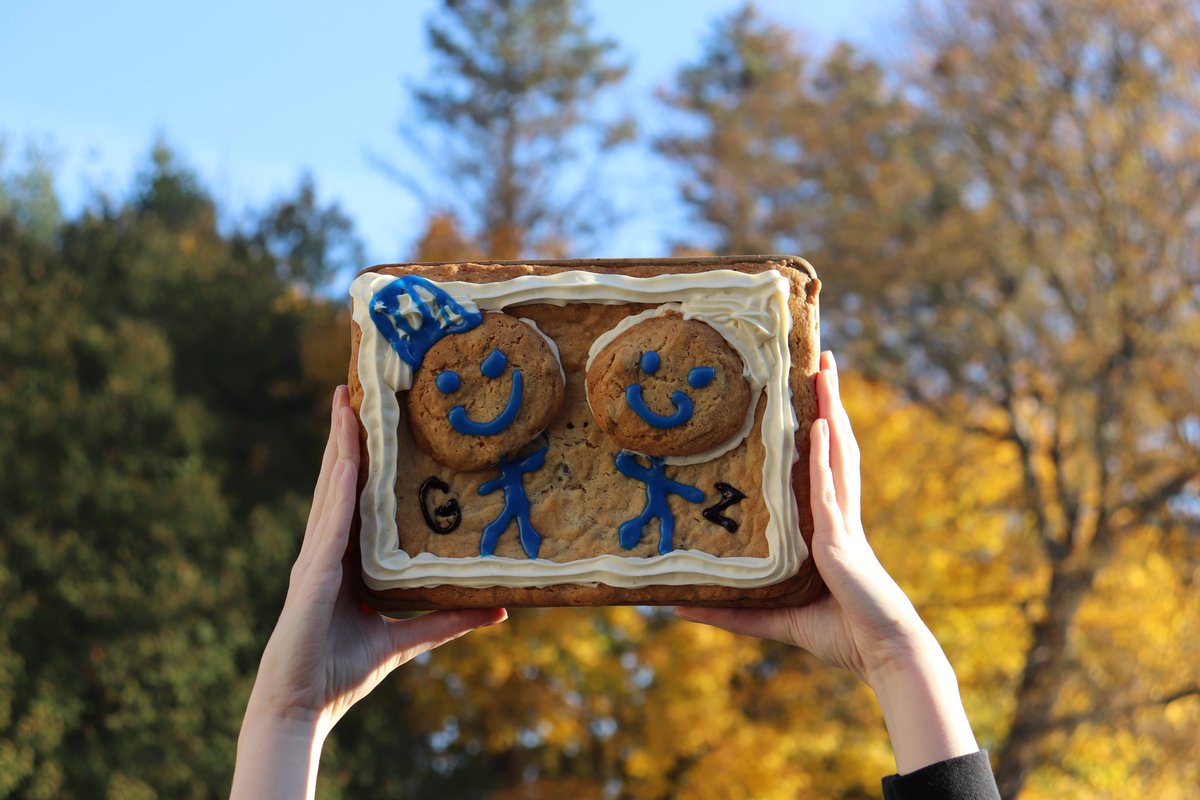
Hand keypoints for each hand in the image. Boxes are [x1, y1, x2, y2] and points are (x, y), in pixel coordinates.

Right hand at [232, 386, 505, 797]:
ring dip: (340, 443)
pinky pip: (329, 520)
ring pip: (331, 488)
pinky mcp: (311, 573)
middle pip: (338, 481)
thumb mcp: (407, 638)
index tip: (370, 419)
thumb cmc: (341, 674)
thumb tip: (498, 609)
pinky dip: (339, 486)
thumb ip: (447, 619)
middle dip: (346, 435)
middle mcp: (325, 551)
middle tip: (354, 389)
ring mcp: (314, 558)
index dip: (360, 457)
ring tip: (347, 402)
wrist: (299, 709)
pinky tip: (349, 456)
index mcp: (342, 561)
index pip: (353, 498)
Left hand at [676, 352, 978, 773]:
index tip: (805, 392)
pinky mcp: (840, 539)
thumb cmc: (839, 635)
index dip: (816, 425)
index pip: (820, 463)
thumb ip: (729, 609)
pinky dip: (826, 455)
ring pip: (837, 451)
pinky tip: (821, 423)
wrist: (882, 655)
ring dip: (830, 407)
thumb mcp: (771, 617)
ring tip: (824, 366)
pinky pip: (830, 489)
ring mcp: (841, 521)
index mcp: (826, 525)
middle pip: (833, 443)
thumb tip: (678, 607)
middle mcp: (836, 513)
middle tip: (818, 356)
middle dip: (827, 399)